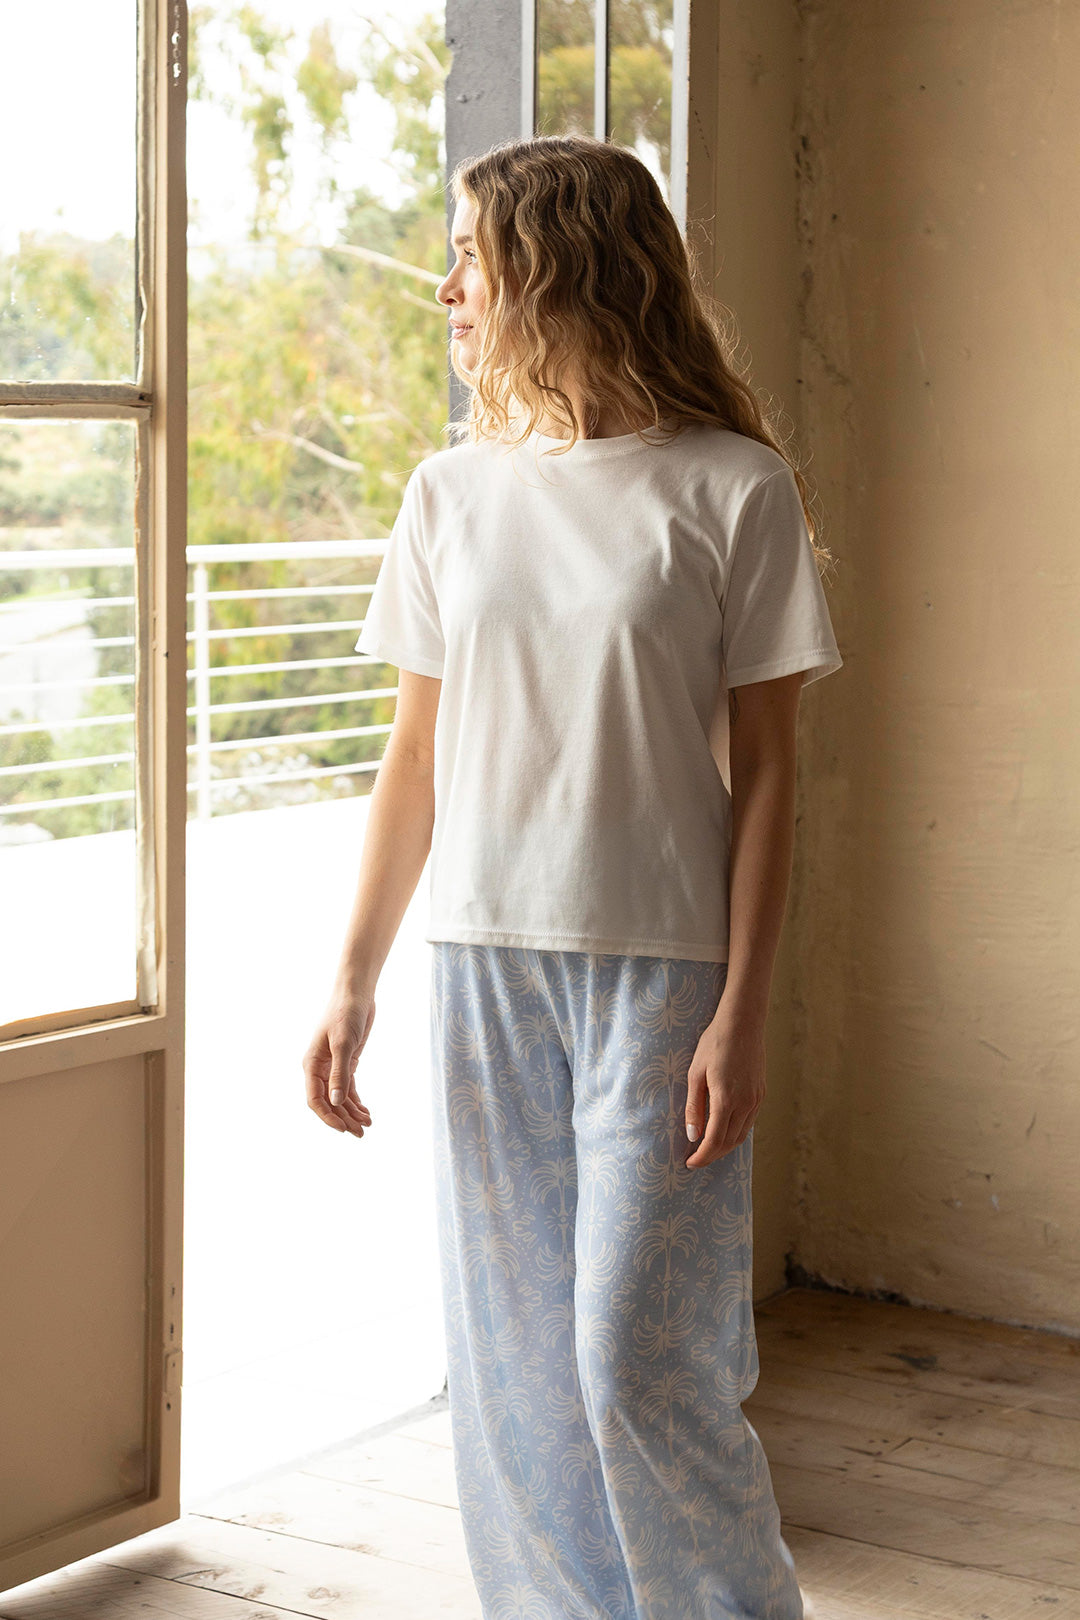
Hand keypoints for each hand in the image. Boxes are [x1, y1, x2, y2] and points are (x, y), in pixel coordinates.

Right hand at [303, 990, 375, 1138]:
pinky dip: (356, 1101)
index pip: (315, 1099)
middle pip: (328, 1102)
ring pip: (339, 1097)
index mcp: (312, 1064)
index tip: (343, 1129)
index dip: (327, 1116)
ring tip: (367, 1125)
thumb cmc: (345, 1014)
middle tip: (361, 1133)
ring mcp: (332, 1066)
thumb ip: (339, 1073)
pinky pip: (348, 1088)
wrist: (356, 994)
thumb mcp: (343, 1043)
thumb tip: (335, 1101)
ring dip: (351, 1112)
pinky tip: (365, 1112)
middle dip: (343, 1118)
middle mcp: (319, 1068)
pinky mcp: (346, 1062)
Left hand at [684, 1001, 765, 1167]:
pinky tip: (723, 1130)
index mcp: (726, 1099)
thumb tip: (692, 1136)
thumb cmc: (714, 1044)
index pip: (715, 1141)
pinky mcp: (761, 1094)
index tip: (689, 1163)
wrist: (742, 1024)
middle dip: (712, 1155)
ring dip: (724, 1146)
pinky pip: (749, 1122)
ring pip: (741, 1135)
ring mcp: (756, 1099)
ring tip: (707, 1148)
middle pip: (729, 1142)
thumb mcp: (695, 1074)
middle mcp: (745, 1104)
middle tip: (696, 1159)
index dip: (702, 1156)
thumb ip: (695, 1107)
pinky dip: (735, 1133)